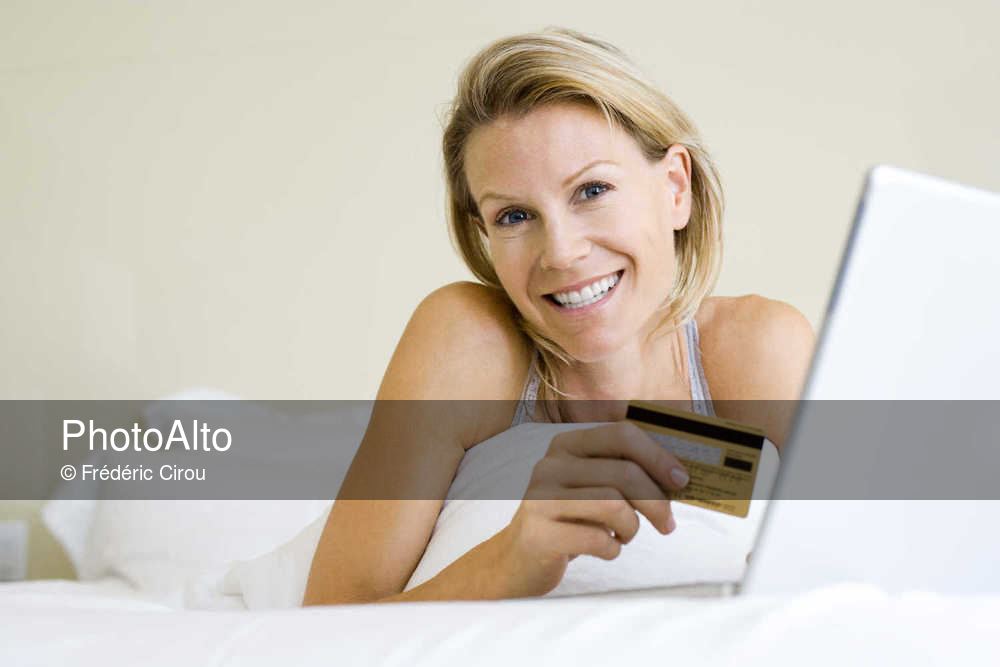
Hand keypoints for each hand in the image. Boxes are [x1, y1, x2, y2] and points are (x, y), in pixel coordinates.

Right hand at [496, 421, 689, 597]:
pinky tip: (606, 549)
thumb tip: (679, 474)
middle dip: (656, 502)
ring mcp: (540, 499)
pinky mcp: (539, 534)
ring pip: (613, 505)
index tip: (681, 481)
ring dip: (632, 527)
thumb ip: (624, 472)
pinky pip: (597, 539)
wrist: (520, 558)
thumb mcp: (590, 486)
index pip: (621, 435)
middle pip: (623, 473)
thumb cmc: (570, 520)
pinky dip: (613, 549)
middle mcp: (550, 465)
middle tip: (668, 524)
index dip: (658, 456)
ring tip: (625, 535)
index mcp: (566, 445)